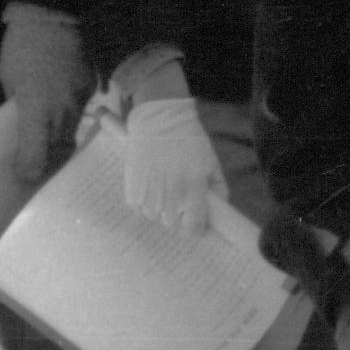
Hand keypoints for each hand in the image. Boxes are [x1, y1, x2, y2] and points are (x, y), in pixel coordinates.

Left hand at [0, 6, 91, 182]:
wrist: (54, 13)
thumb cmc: (22, 45)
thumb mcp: (8, 77)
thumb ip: (16, 103)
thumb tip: (21, 119)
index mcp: (36, 110)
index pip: (35, 156)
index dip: (29, 171)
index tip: (22, 175)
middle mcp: (62, 111)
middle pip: (58, 151)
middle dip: (46, 162)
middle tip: (35, 165)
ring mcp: (80, 100)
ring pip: (72, 133)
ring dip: (59, 142)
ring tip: (47, 143)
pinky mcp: (91, 88)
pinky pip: (81, 112)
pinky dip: (69, 117)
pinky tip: (60, 109)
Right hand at [122, 93, 223, 235]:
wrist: (159, 121)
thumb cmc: (188, 140)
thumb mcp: (211, 162)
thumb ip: (218, 188)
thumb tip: (218, 208)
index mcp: (192, 191)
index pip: (193, 228)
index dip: (195, 229)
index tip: (196, 223)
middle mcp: (170, 198)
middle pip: (172, 225)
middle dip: (178, 217)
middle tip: (179, 200)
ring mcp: (149, 196)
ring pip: (154, 217)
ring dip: (160, 209)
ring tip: (163, 188)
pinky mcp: (132, 191)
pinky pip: (139, 209)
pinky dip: (144, 202)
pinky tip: (149, 186)